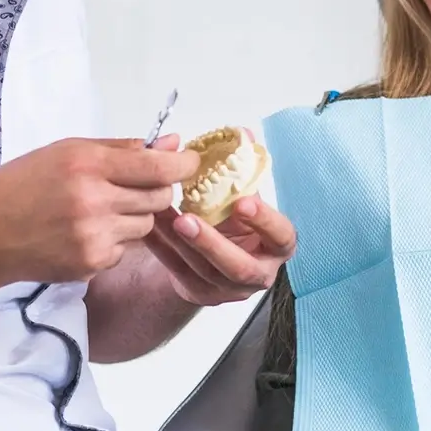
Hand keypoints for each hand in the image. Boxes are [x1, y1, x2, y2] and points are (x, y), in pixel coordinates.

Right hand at [0, 137, 196, 287]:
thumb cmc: (20, 187)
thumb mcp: (66, 151)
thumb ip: (122, 148)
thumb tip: (171, 143)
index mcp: (87, 165)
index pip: (157, 167)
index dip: (182, 165)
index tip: (189, 162)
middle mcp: (93, 201)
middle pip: (159, 197)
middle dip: (156, 190)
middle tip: (134, 186)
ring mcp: (94, 236)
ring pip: (146, 225)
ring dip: (135, 216)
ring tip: (100, 209)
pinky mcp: (92, 263)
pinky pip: (126, 248)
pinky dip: (115, 239)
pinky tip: (85, 232)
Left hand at [140, 136, 295, 305]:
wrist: (215, 258)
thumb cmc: (235, 223)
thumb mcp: (245, 198)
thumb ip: (245, 171)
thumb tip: (244, 135)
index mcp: (277, 245)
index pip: (280, 235)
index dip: (264, 220)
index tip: (243, 201)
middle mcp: (258, 273)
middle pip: (238, 266)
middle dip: (211, 243)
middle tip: (186, 219)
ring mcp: (229, 290)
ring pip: (203, 270)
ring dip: (178, 242)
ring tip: (160, 215)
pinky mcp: (200, 294)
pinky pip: (178, 272)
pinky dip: (162, 248)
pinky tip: (150, 227)